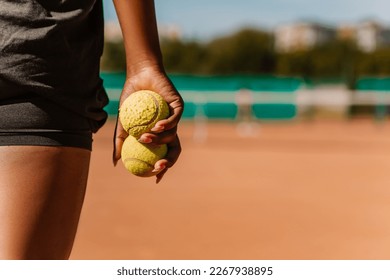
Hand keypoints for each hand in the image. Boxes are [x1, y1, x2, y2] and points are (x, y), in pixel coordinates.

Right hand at [113, 65, 183, 182]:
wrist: (139, 78)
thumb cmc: (131, 101)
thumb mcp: (123, 123)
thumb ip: (120, 141)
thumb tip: (116, 162)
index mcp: (160, 136)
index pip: (164, 156)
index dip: (163, 169)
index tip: (155, 178)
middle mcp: (170, 129)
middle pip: (174, 150)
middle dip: (169, 162)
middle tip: (158, 166)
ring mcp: (175, 118)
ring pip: (172, 135)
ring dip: (159, 140)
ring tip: (145, 138)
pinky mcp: (178, 106)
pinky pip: (175, 119)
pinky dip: (166, 125)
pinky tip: (157, 126)